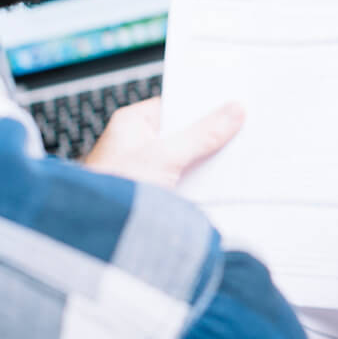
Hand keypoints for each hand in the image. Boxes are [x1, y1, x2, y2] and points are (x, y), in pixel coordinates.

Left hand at [82, 98, 244, 187]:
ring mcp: (147, 169)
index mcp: (132, 123)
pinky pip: (185, 178)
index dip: (204, 105)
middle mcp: (138, 143)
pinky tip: (218, 184)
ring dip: (206, 160)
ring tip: (234, 158)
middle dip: (210, 135)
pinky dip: (200, 181)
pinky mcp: (155, 192)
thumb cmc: (111, 191)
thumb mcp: (165, 157)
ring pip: (186, 157)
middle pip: (185, 132)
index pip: (177, 105)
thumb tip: (231, 112)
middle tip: (241, 131)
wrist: (96, 234)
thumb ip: (202, 135)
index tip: (234, 104)